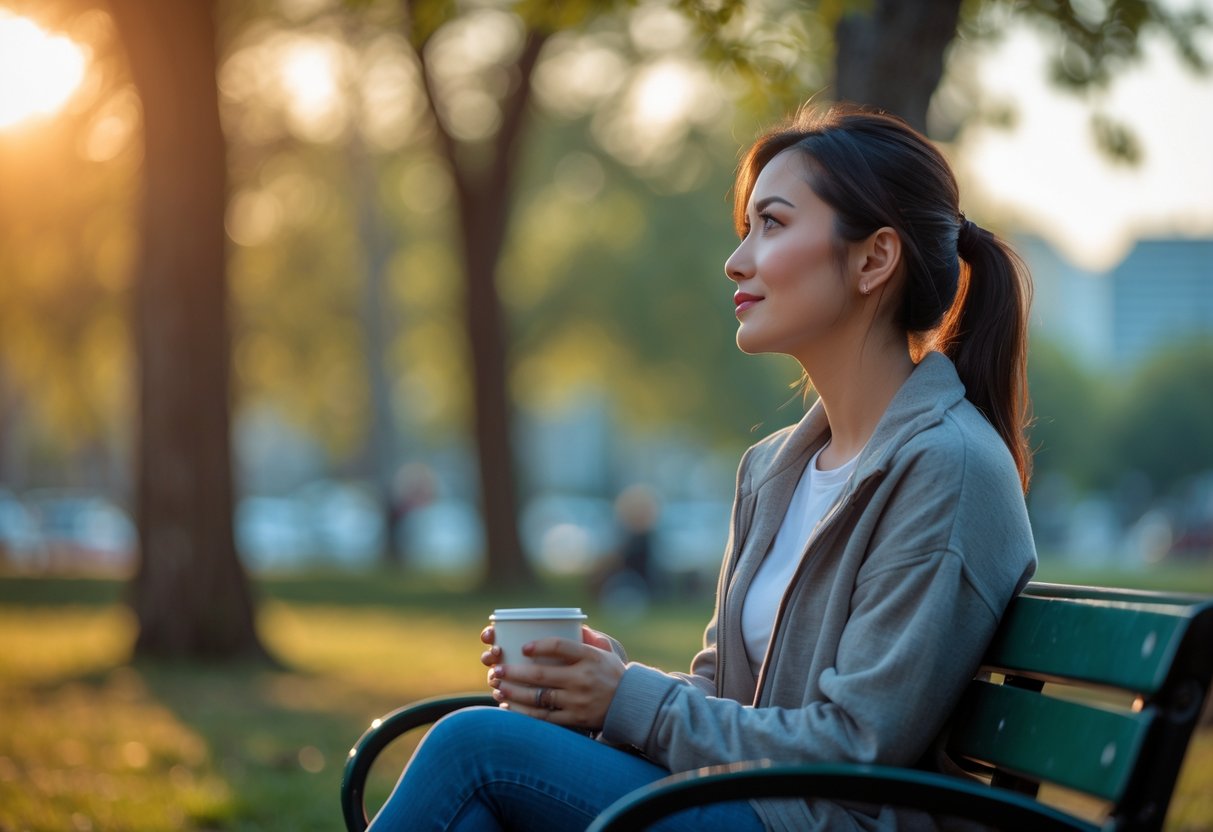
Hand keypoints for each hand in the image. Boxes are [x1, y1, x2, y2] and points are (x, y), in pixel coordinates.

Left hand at [484, 626, 624, 729]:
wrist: (632, 705)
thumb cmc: (612, 673)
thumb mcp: (604, 652)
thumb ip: (585, 638)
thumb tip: (569, 623)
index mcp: (589, 657)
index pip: (561, 646)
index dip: (539, 646)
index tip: (523, 647)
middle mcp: (583, 678)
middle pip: (542, 675)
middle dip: (515, 672)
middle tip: (497, 670)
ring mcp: (578, 701)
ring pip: (539, 697)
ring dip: (515, 693)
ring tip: (498, 687)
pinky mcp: (575, 719)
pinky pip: (545, 717)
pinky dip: (525, 713)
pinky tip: (510, 707)